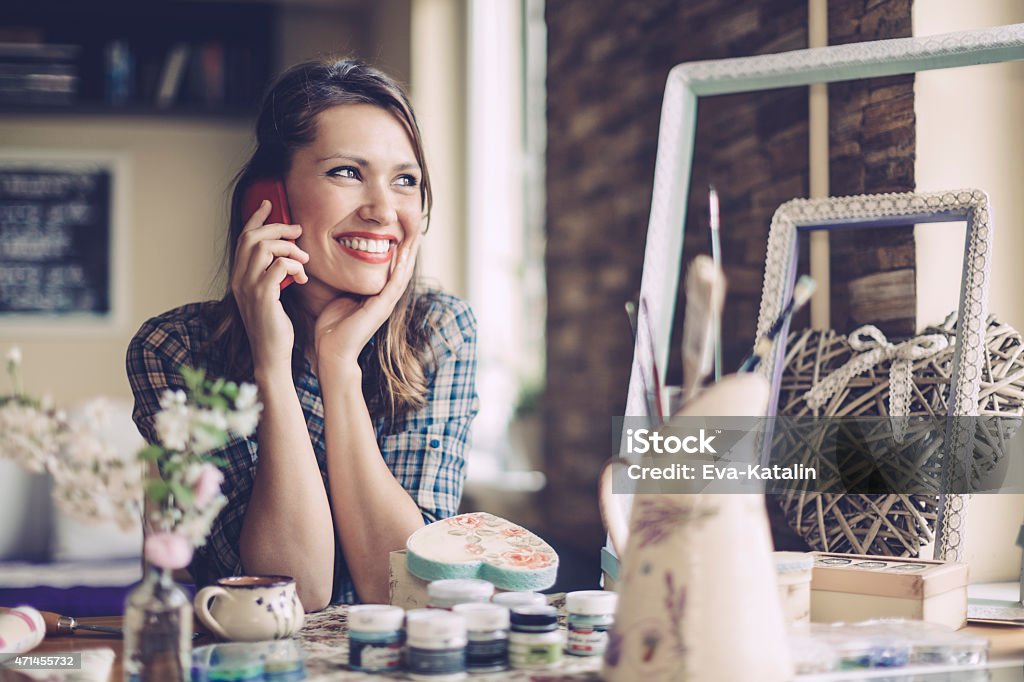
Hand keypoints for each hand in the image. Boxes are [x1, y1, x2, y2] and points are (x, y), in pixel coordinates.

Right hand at [231, 200, 309, 371]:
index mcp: (240, 277)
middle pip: (253, 237)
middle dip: (277, 228)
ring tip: (304, 262)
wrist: (271, 355)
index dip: (256, 218)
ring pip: (265, 247)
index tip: (269, 205)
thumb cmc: (275, 327)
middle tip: (297, 232)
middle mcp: (240, 279)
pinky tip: (303, 277)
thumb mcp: (271, 295)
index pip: (244, 238)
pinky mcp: (264, 296)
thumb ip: (273, 274)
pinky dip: (295, 266)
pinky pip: (280, 266)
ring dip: (290, 248)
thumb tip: (287, 254)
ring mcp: (249, 287)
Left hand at [314, 228, 421, 368]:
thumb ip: (347, 286)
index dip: (397, 254)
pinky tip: (403, 255)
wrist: (332, 351)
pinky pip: (394, 285)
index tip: (399, 235)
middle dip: (408, 252)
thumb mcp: (341, 299)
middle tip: (414, 232)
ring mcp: (385, 305)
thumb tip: (340, 270)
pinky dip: (400, 270)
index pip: (391, 272)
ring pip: (402, 276)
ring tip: (414, 238)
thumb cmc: (332, 328)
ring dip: (409, 257)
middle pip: (401, 271)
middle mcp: (384, 301)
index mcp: (376, 298)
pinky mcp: (381, 308)